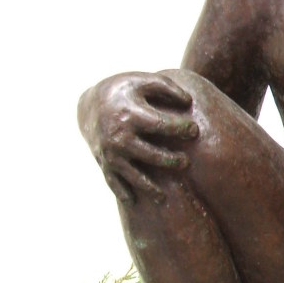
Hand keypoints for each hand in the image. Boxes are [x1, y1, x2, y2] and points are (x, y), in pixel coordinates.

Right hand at [78, 72, 198, 203]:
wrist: (89, 103)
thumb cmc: (124, 90)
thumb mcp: (143, 80)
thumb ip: (167, 88)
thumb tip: (189, 102)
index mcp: (130, 115)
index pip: (161, 125)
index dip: (181, 129)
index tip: (194, 131)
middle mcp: (118, 136)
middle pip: (150, 155)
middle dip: (170, 160)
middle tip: (186, 163)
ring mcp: (109, 152)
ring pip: (132, 175)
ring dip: (149, 188)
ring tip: (164, 197)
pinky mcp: (103, 162)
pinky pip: (113, 181)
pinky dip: (122, 192)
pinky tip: (135, 202)